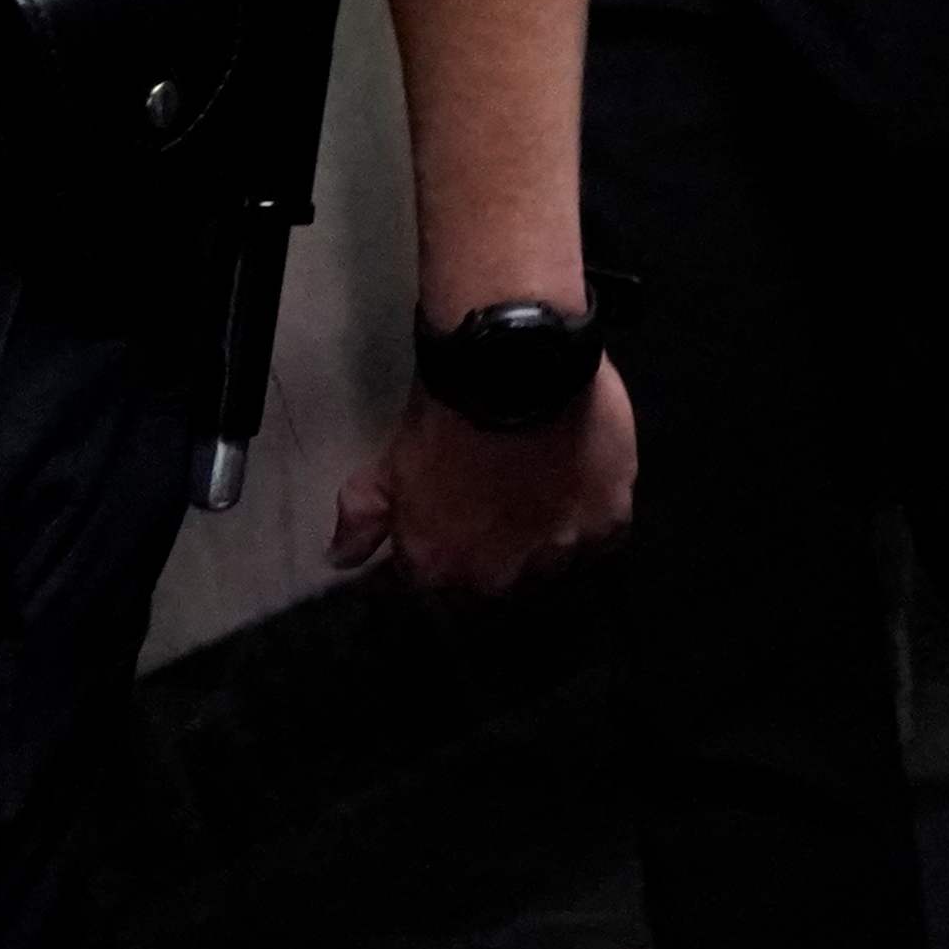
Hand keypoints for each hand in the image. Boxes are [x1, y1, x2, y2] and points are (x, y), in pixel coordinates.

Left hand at [327, 364, 633, 595]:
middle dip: (494, 549)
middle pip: (497, 580)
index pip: (434, 587)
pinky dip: (590, 519)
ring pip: (551, 562)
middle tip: (497, 498)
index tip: (449, 521)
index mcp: (438, 567)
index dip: (442, 551)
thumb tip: (341, 559)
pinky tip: (579, 483)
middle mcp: (498, 577)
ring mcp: (556, 554)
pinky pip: (600, 539)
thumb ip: (363, 518)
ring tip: (542, 486)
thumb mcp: (388, 462)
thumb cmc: (446, 413)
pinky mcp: (608, 524)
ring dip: (544, 536)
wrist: (516, 362)